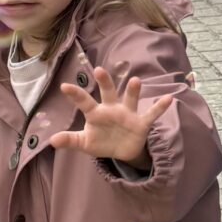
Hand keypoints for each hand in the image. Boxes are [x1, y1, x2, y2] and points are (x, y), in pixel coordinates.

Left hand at [49, 66, 170, 167]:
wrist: (122, 151)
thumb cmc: (101, 141)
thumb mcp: (85, 143)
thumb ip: (70, 140)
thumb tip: (52, 140)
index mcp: (96, 113)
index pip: (84, 102)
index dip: (75, 95)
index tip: (64, 86)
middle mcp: (112, 109)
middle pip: (108, 92)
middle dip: (104, 82)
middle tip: (98, 70)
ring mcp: (128, 114)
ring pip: (130, 99)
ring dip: (132, 91)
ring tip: (135, 80)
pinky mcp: (141, 123)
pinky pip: (151, 114)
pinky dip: (160, 107)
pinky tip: (169, 98)